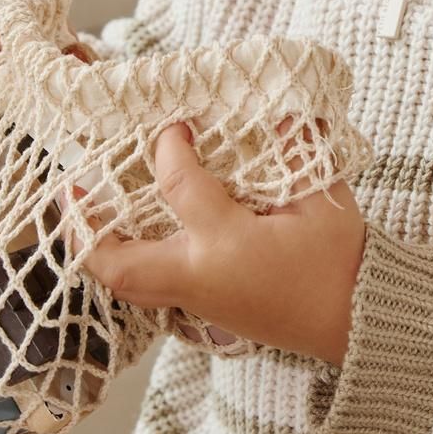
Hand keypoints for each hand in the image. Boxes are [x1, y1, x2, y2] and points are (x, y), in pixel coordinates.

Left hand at [72, 118, 365, 365]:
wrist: (359, 322)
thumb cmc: (342, 262)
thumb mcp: (324, 200)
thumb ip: (296, 152)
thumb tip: (277, 111)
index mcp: (227, 244)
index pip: (178, 186)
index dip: (168, 149)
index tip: (173, 125)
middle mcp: (200, 277)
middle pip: (118, 262)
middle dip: (86, 225)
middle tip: (73, 186)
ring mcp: (200, 301)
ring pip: (127, 284)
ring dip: (102, 249)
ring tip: (91, 214)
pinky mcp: (208, 312)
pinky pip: (151, 289)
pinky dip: (132, 263)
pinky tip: (140, 237)